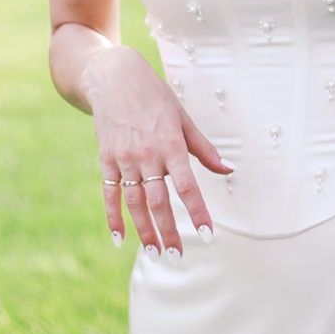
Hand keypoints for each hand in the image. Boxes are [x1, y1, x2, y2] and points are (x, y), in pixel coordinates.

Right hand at [83, 44, 230, 257]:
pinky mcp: (106, 159)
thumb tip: (228, 169)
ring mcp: (124, 159)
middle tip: (178, 256)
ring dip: (145, 230)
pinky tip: (120, 238)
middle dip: (169, 231)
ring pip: (135, 202)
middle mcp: (147, 155)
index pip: (188, 186)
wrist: (113, 77)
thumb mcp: (183, 117)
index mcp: (170, 145)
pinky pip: (109, 193)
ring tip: (155, 253)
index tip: (207, 234)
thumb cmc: (155, 96)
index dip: (197, 212)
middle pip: (159, 201)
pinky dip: (114, 217)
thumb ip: (204, 148)